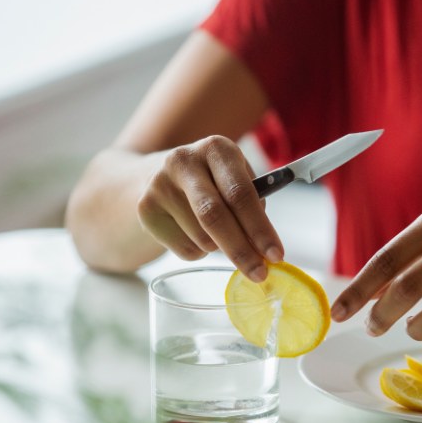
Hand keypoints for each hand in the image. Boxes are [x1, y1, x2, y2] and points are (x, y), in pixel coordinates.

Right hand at [136, 135, 283, 280]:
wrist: (152, 177)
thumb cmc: (209, 182)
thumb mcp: (233, 179)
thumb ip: (253, 206)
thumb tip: (265, 249)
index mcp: (217, 148)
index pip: (240, 193)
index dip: (260, 228)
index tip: (276, 255)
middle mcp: (184, 160)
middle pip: (215, 216)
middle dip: (241, 250)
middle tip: (259, 274)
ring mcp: (159, 184)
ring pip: (202, 238)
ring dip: (219, 249)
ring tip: (216, 233)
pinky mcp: (145, 209)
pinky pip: (185, 249)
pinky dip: (199, 252)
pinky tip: (191, 232)